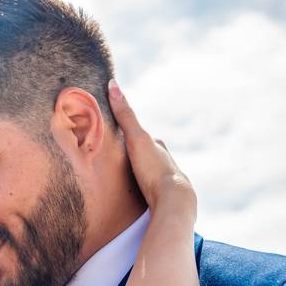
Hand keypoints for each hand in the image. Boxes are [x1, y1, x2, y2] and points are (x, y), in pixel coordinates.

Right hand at [108, 80, 195, 219]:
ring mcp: (166, 183)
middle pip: (151, 157)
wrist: (171, 200)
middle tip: (126, 159)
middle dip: (140, 156)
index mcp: (160, 148)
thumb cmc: (153, 168)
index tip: (126, 135)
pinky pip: (151, 193)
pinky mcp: (164, 201)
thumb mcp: (136, 138)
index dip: (136, 136)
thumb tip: (114, 85)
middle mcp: (167, 163)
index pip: (148, 138)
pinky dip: (144, 191)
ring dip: (142, 176)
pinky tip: (139, 199)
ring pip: (152, 175)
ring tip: (129, 180)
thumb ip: (125, 115)